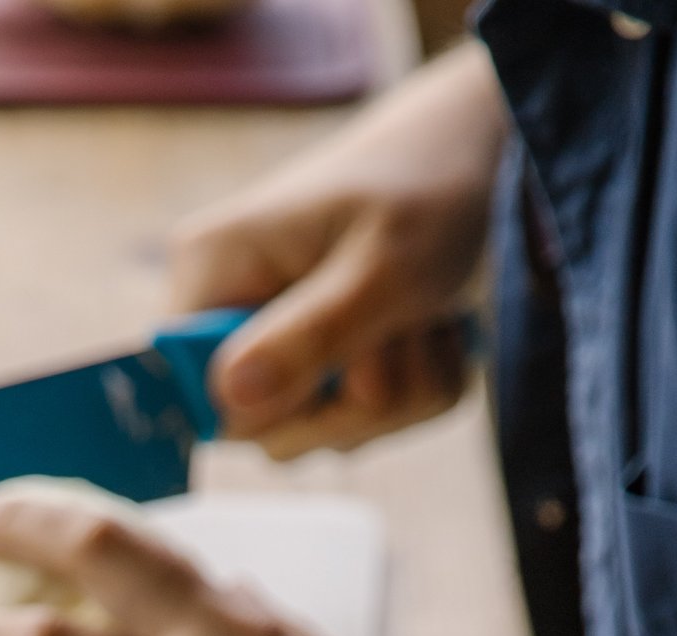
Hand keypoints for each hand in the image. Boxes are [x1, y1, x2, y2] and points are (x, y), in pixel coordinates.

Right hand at [166, 40, 505, 452]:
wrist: (475, 160)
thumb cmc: (422, 189)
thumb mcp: (380, 267)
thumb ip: (309, 335)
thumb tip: (230, 397)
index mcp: (211, 273)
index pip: (201, 399)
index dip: (272, 407)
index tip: (331, 366)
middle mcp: (233, 319)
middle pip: (270, 434)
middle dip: (358, 402)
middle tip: (402, 329)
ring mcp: (282, 353)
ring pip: (328, 435)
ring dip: (402, 392)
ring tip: (423, 316)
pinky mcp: (328, 374)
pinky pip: (370, 428)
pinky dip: (420, 390)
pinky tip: (431, 331)